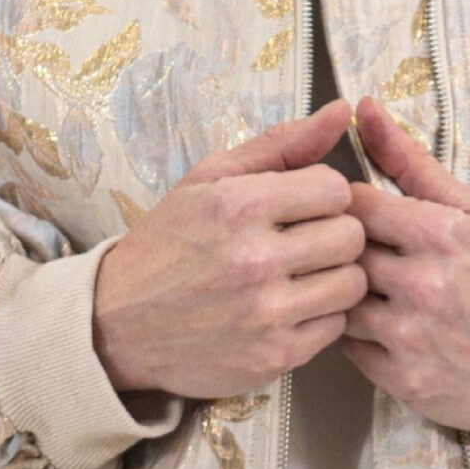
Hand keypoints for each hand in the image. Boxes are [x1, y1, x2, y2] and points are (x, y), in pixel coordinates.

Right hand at [92, 97, 367, 405]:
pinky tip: (288, 307)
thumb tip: (344, 111)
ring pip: (352, 284)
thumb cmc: (169, 244)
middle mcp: (253, 260)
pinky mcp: (273, 357)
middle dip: (334, 234)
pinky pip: (335, 327)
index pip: (335, 189)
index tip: (303, 206)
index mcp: (237, 206)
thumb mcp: (210, 179)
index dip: (325, 195)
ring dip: (333, 277)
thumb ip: (281, 145)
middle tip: (304, 241)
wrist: (117, 323)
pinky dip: (319, 317)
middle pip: (351, 236)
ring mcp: (265, 314)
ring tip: (300, 274)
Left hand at [340, 94, 469, 440]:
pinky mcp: (404, 379)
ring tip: (372, 290)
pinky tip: (381, 325)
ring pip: (339, 299)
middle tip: (363, 255)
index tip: (355, 215)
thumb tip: (365, 109)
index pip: (354, 204)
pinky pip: (348, 348)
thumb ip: (411, 162)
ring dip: (346, 292)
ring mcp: (412, 335)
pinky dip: (357, 336)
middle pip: (342, 252)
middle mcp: (423, 283)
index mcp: (440, 233)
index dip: (346, 208)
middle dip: (343, 250)